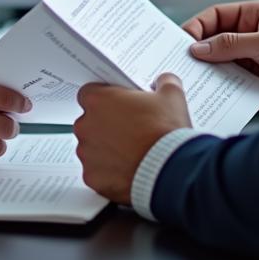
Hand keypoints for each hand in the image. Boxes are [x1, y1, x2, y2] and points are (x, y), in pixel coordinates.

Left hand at [74, 73, 190, 205]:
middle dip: (105, 126)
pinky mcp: (92, 177)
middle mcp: (86, 125)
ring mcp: (87, 153)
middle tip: (129, 131)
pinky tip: (128, 170)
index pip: (89, 94)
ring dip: (106, 149)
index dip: (105, 99)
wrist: (172, 170)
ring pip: (91, 148)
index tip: (118, 105)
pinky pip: (96, 172)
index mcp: (98, 100)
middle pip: (89, 122)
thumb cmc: (167, 132)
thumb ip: (163, 82)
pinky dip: (109, 172)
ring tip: (131, 153)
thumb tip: (162, 82)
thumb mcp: (172, 95)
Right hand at [183, 0, 258, 113]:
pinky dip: (220, 89)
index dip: (198, 26)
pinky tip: (213, 94)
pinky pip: (229, 84)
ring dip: (209, 72)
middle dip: (200, 51)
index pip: (217, 16)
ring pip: (219, 64)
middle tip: (183, 61)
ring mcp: (251, 61)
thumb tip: (200, 46)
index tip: (183, 40)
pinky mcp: (253, 84)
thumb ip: (232, 43)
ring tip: (195, 80)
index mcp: (255, 16)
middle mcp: (251, 37)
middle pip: (214, 40)